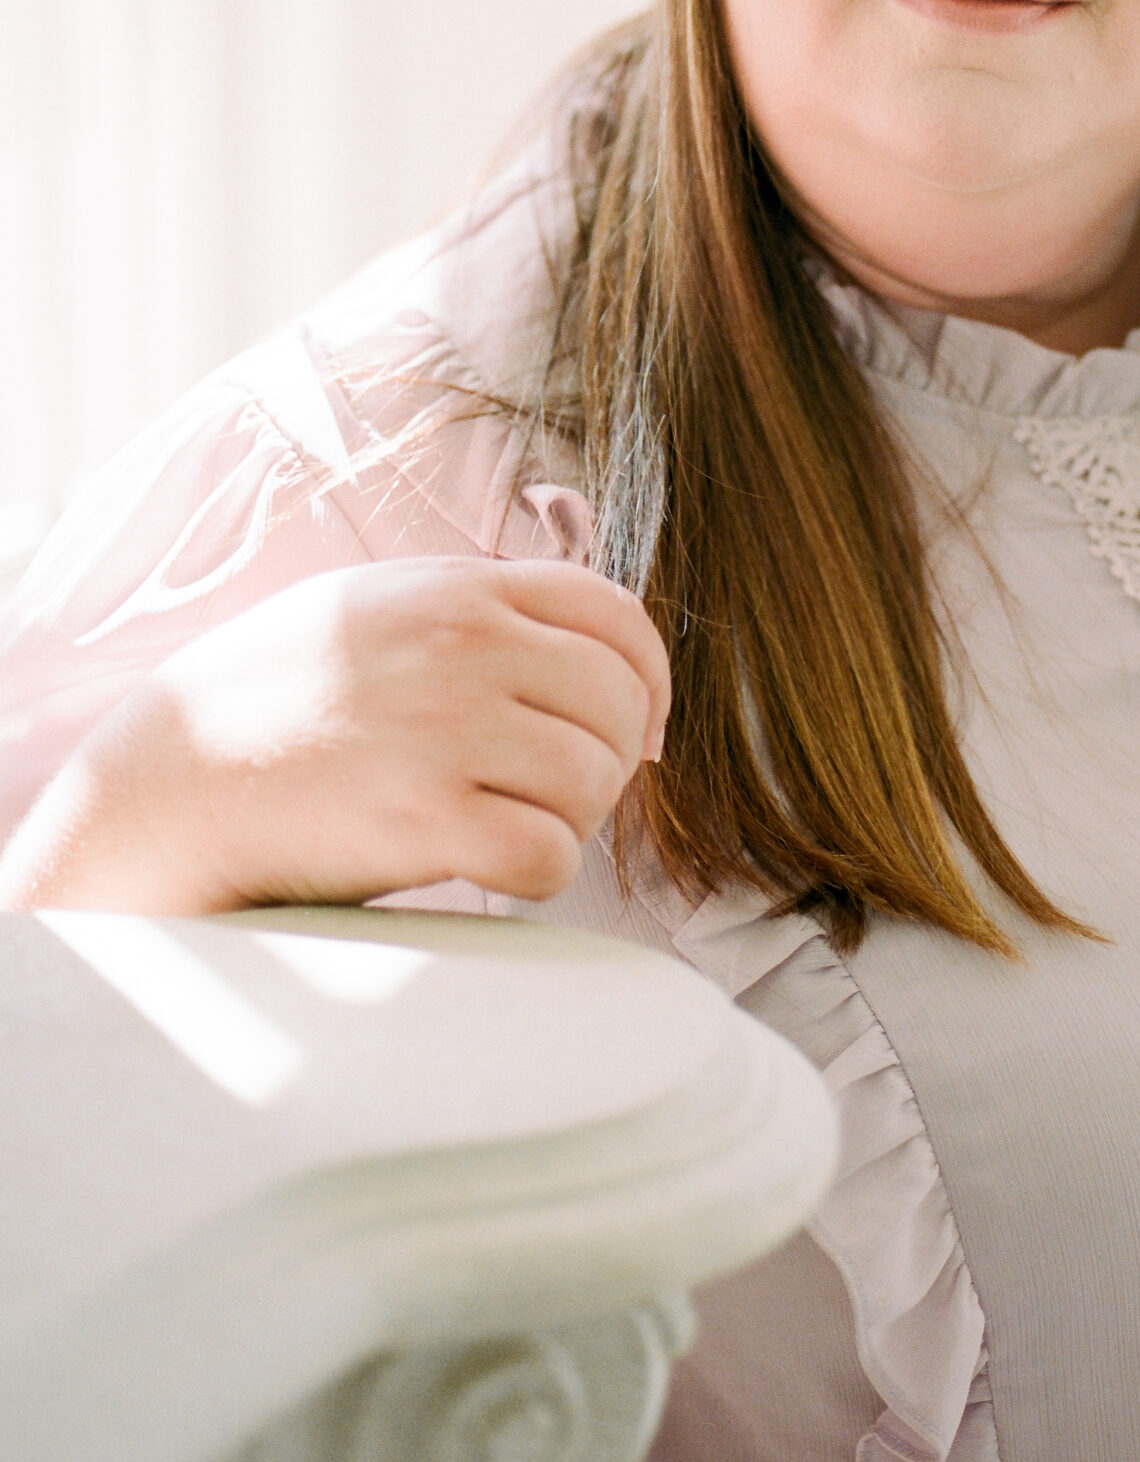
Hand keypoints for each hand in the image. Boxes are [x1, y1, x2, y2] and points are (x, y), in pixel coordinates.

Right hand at [0, 558, 668, 914]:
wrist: (170, 781)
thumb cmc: (277, 697)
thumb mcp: (377, 604)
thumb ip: (481, 609)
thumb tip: (592, 646)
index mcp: (459, 589)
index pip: (617, 616)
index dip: (647, 677)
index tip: (635, 723)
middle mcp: (463, 647)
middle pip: (619, 702)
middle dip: (614, 756)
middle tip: (563, 788)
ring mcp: (446, 732)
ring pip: (596, 781)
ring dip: (573, 817)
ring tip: (514, 821)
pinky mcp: (424, 821)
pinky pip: (550, 855)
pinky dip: (539, 871)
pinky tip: (491, 862)